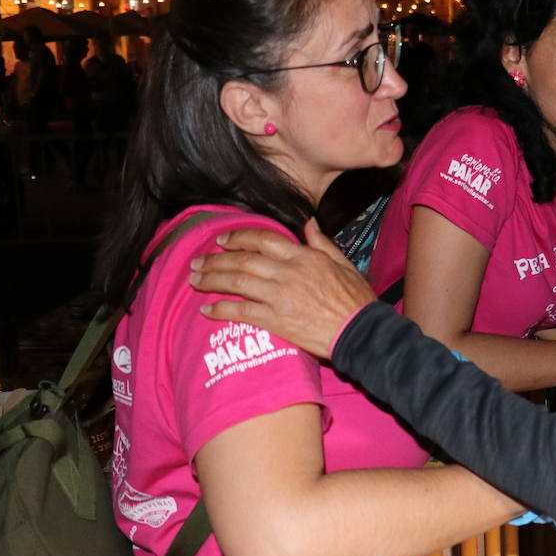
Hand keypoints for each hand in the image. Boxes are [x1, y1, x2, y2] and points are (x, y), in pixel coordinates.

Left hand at [189, 218, 376, 359]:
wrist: (361, 333)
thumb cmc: (356, 300)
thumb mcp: (344, 264)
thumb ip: (322, 243)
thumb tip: (308, 223)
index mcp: (304, 257)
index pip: (263, 240)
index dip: (238, 238)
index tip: (222, 240)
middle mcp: (288, 273)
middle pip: (243, 261)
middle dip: (216, 260)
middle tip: (198, 262)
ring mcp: (280, 297)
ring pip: (237, 282)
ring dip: (211, 280)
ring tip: (194, 279)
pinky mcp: (276, 321)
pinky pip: (241, 312)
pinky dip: (220, 309)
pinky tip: (206, 309)